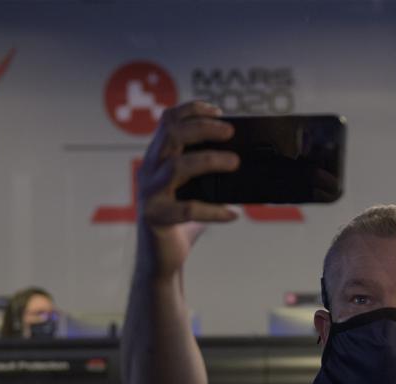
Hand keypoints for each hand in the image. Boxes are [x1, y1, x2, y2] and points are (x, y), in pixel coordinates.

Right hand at [138, 102, 239, 276]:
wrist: (161, 261)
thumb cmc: (181, 224)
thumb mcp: (194, 192)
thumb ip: (211, 176)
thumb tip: (246, 162)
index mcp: (157, 158)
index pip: (168, 120)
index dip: (192, 110)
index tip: (219, 112)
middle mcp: (149, 170)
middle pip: (171, 135)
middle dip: (203, 128)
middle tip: (230, 132)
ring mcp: (149, 194)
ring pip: (176, 166)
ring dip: (209, 160)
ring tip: (235, 163)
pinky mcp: (156, 218)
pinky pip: (187, 210)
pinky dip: (214, 211)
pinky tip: (233, 214)